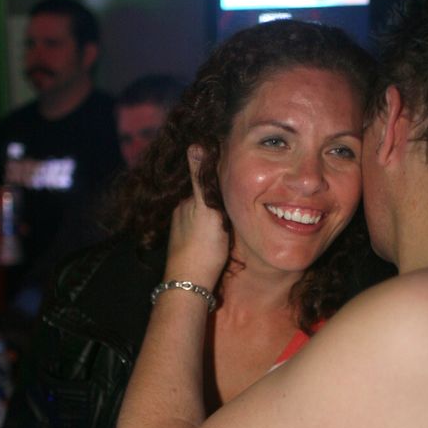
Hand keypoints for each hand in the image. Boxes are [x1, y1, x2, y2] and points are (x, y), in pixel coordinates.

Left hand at [165, 145, 228, 287]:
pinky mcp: (191, 250)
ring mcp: (184, 234)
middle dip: (219, 198)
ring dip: (218, 216)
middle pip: (204, 201)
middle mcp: (182, 216)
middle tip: (245, 197)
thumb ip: (200, 179)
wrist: (190, 284)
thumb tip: (194, 143)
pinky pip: (206, 234)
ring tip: (239, 216)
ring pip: (205, 218)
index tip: (239, 174)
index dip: (220, 178)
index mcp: (186, 203)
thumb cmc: (201, 245)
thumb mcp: (205, 208)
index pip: (204, 182)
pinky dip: (216, 231)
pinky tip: (225, 237)